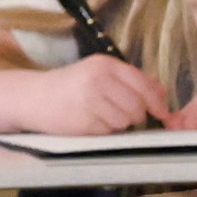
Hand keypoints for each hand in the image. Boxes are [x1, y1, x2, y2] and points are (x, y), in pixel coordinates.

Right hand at [25, 53, 174, 136]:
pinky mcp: (83, 122)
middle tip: (122, 114)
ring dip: (119, 124)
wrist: (34, 97)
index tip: (163, 112)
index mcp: (106, 65)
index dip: (157, 101)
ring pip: (125, 121)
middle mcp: (99, 80)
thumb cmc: (71, 85)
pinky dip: (103, 130)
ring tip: (101, 115)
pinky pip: (108, 132)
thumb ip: (130, 80)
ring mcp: (90, 101)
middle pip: (137, 106)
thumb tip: (162, 91)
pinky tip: (89, 121)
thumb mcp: (99, 74)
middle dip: (136, 115)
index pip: (143, 84)